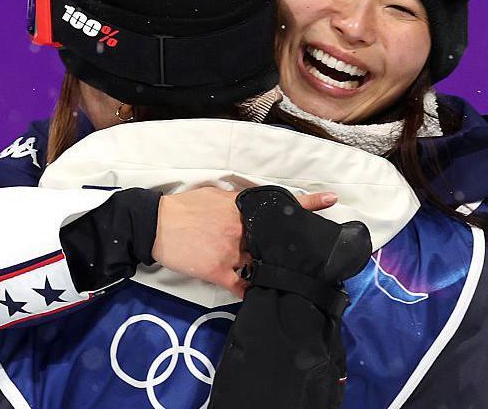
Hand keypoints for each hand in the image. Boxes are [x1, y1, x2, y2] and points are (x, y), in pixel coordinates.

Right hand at [152, 186, 337, 297]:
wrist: (156, 225)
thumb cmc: (184, 208)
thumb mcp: (214, 196)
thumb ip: (238, 203)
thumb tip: (256, 206)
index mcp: (241, 209)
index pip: (280, 204)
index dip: (309, 203)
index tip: (332, 201)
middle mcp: (241, 230)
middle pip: (276, 241)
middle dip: (291, 247)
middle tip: (310, 252)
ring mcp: (231, 252)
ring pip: (263, 264)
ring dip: (272, 269)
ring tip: (283, 274)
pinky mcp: (218, 272)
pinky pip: (242, 285)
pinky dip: (250, 289)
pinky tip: (256, 291)